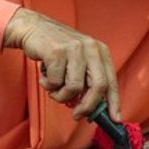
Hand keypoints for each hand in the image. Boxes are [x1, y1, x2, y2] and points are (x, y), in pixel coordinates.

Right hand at [3, 8, 121, 120]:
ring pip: (74, 88)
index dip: (114, 102)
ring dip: (61, 95)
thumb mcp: (79, 61)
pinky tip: (45, 75)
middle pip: (98, 86)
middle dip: (88, 106)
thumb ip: (87, 81)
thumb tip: (92, 110)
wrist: (33, 28)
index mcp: (100, 51)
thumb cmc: (57, 50)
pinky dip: (48, 85)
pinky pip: (55, 82)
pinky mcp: (57, 52)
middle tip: (77, 115)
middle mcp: (91, 48)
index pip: (111, 81)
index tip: (115, 119)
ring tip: (54, 87)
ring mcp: (74, 49)